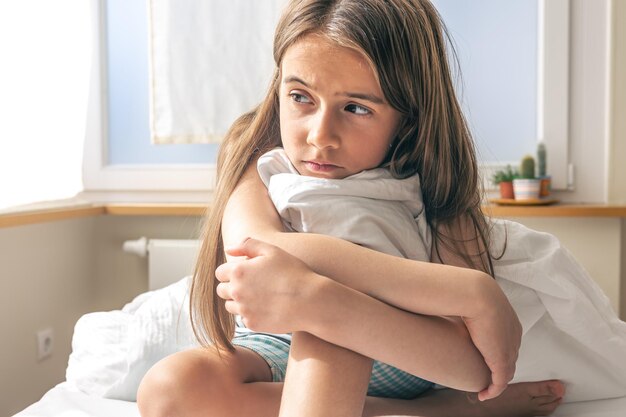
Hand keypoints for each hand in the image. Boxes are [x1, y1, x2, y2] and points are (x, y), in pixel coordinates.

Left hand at [215, 237, 318, 333]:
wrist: (309, 301)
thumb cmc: (293, 272)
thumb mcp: (272, 250)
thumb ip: (248, 245)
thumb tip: (229, 249)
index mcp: (239, 271)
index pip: (220, 273)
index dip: (230, 271)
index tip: (243, 272)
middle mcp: (236, 292)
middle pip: (221, 290)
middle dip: (232, 286)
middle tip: (251, 285)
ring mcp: (243, 310)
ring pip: (230, 306)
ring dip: (239, 301)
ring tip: (259, 296)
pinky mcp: (252, 324)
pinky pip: (244, 319)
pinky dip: (251, 314)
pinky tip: (267, 308)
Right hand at [463, 280, 521, 400]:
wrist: (475, 294)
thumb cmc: (469, 292)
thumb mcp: (473, 299)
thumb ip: (470, 304)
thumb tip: (455, 302)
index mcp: (509, 321)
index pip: (507, 342)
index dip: (497, 352)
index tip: (483, 357)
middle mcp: (514, 337)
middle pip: (509, 358)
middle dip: (498, 369)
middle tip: (484, 376)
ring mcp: (509, 348)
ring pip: (506, 372)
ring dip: (496, 382)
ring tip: (484, 389)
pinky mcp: (501, 360)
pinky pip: (500, 382)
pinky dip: (494, 390)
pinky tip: (484, 394)